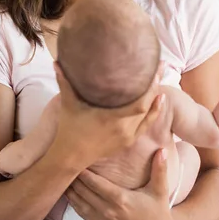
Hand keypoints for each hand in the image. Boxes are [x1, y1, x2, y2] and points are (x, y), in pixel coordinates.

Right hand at [50, 61, 165, 168]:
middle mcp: (124, 128)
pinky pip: (144, 126)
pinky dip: (151, 114)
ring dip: (155, 100)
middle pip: (148, 106)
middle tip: (162, 69)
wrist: (70, 157)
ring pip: (148, 117)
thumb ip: (64, 82)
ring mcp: (127, 137)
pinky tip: (156, 103)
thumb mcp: (68, 104)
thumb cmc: (69, 129)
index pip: (141, 101)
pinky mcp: (127, 142)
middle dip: (155, 87)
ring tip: (160, 83)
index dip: (150, 86)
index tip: (154, 69)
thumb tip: (57, 62)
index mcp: (113, 118)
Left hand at [65, 149, 177, 219]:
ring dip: (71, 191)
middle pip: (84, 192)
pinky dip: (74, 203)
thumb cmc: (158, 209)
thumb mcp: (160, 189)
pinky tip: (69, 194)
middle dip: (74, 179)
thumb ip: (160, 169)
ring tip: (63, 177)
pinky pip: (82, 215)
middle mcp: (109, 211)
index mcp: (121, 199)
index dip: (84, 173)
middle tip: (65, 164)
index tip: (76, 160)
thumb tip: (162, 150)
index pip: (96, 184)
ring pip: (80, 204)